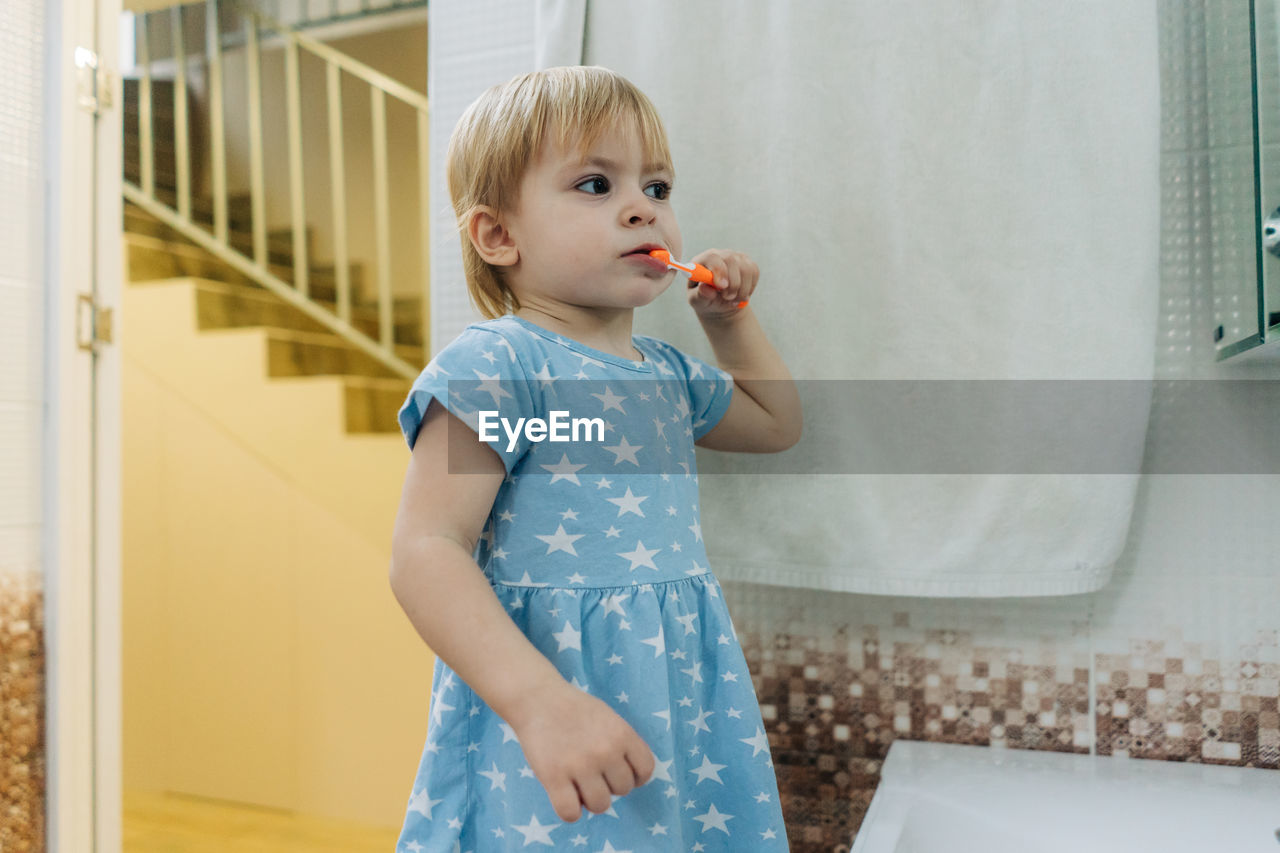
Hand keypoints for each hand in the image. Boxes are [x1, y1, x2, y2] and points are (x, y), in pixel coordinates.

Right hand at [506, 680, 655, 821]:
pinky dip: (569, 811)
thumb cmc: (574, 709)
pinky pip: (571, 813)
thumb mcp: (608, 718)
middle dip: (609, 785)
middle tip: (592, 773)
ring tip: (578, 784)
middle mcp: (606, 751)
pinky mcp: (554, 777)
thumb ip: (622, 744)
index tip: (619, 773)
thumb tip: (631, 776)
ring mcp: (580, 765)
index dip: (635, 776)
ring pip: (600, 806)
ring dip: (590, 799)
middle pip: (623, 790)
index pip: (645, 770)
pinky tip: (564, 795)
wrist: (538, 699)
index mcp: (622, 734)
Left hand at [686, 248, 757, 320]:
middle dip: (733, 283)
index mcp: (702, 261)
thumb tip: (704, 287)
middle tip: (728, 298)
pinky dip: (750, 288)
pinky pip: (754, 272)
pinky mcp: (748, 263)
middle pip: (731, 260)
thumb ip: (699, 295)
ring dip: (742, 289)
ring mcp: (735, 257)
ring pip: (745, 268)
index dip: (719, 271)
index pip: (712, 257)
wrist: (719, 303)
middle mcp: (719, 255)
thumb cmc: (704, 300)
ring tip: (734, 301)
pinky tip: (741, 295)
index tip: (722, 287)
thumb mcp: (698, 301)